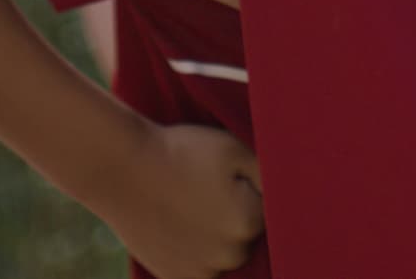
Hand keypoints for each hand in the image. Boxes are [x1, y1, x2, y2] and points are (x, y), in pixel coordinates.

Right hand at [106, 118, 265, 277]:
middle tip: (204, 189)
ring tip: (188, 206)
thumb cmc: (180, 153)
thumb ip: (270, 173)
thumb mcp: (233, 149)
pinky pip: (201, 272)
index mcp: (248, 222)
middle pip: (247, 238)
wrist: (121, 169)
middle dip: (235, 217)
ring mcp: (200, 272)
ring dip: (215, 238)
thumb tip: (294, 192)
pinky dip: (195, 256)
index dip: (250, 190)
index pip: (268, 212)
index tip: (226, 177)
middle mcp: (229, 255)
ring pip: (224, 257)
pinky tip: (180, 227)